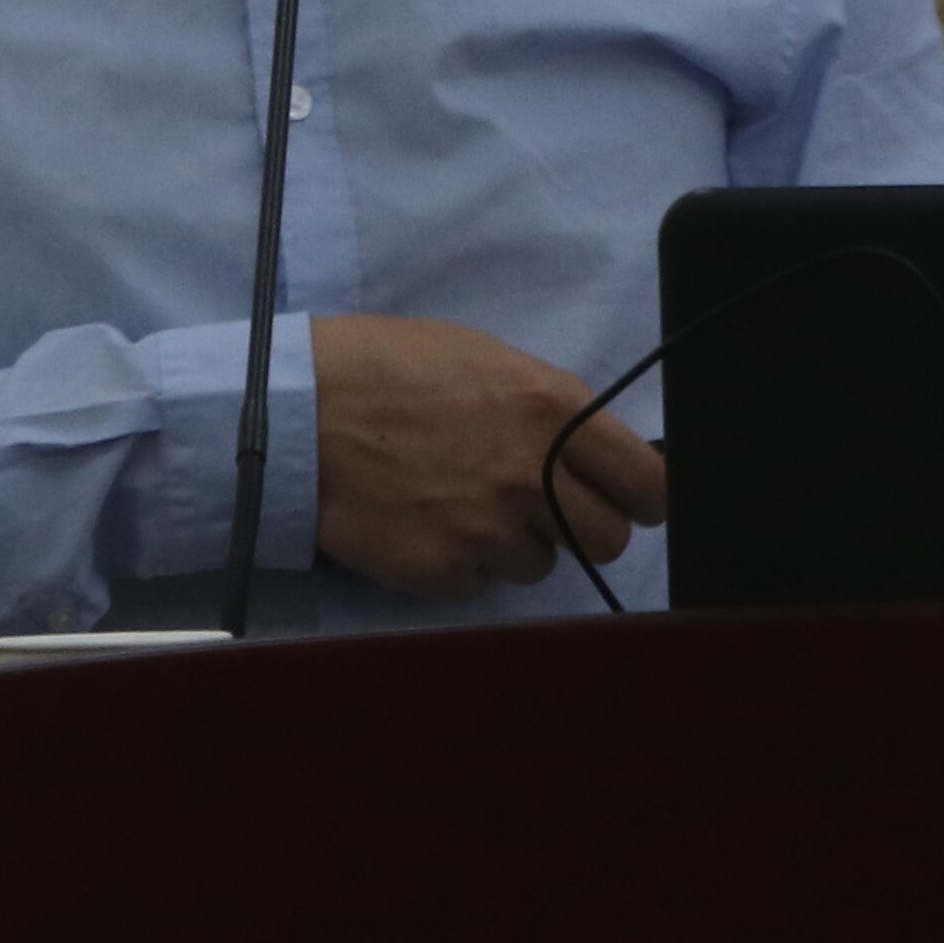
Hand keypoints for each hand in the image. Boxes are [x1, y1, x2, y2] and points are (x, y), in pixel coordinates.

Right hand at [306, 313, 667, 595]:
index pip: (648, 483)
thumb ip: (548, 407)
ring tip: (464, 502)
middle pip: (609, 539)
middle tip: (546, 510)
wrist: (295, 410)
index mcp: (553, 412)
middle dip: (585, 528)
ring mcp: (488, 531)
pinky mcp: (443, 571)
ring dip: (517, 544)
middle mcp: (533, 477)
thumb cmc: (388, 366)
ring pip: (542, 566)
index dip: (645, 497)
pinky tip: (426, 522)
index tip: (632, 500)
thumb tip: (590, 448)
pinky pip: (480, 583)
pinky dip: (462, 563)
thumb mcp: (485, 358)